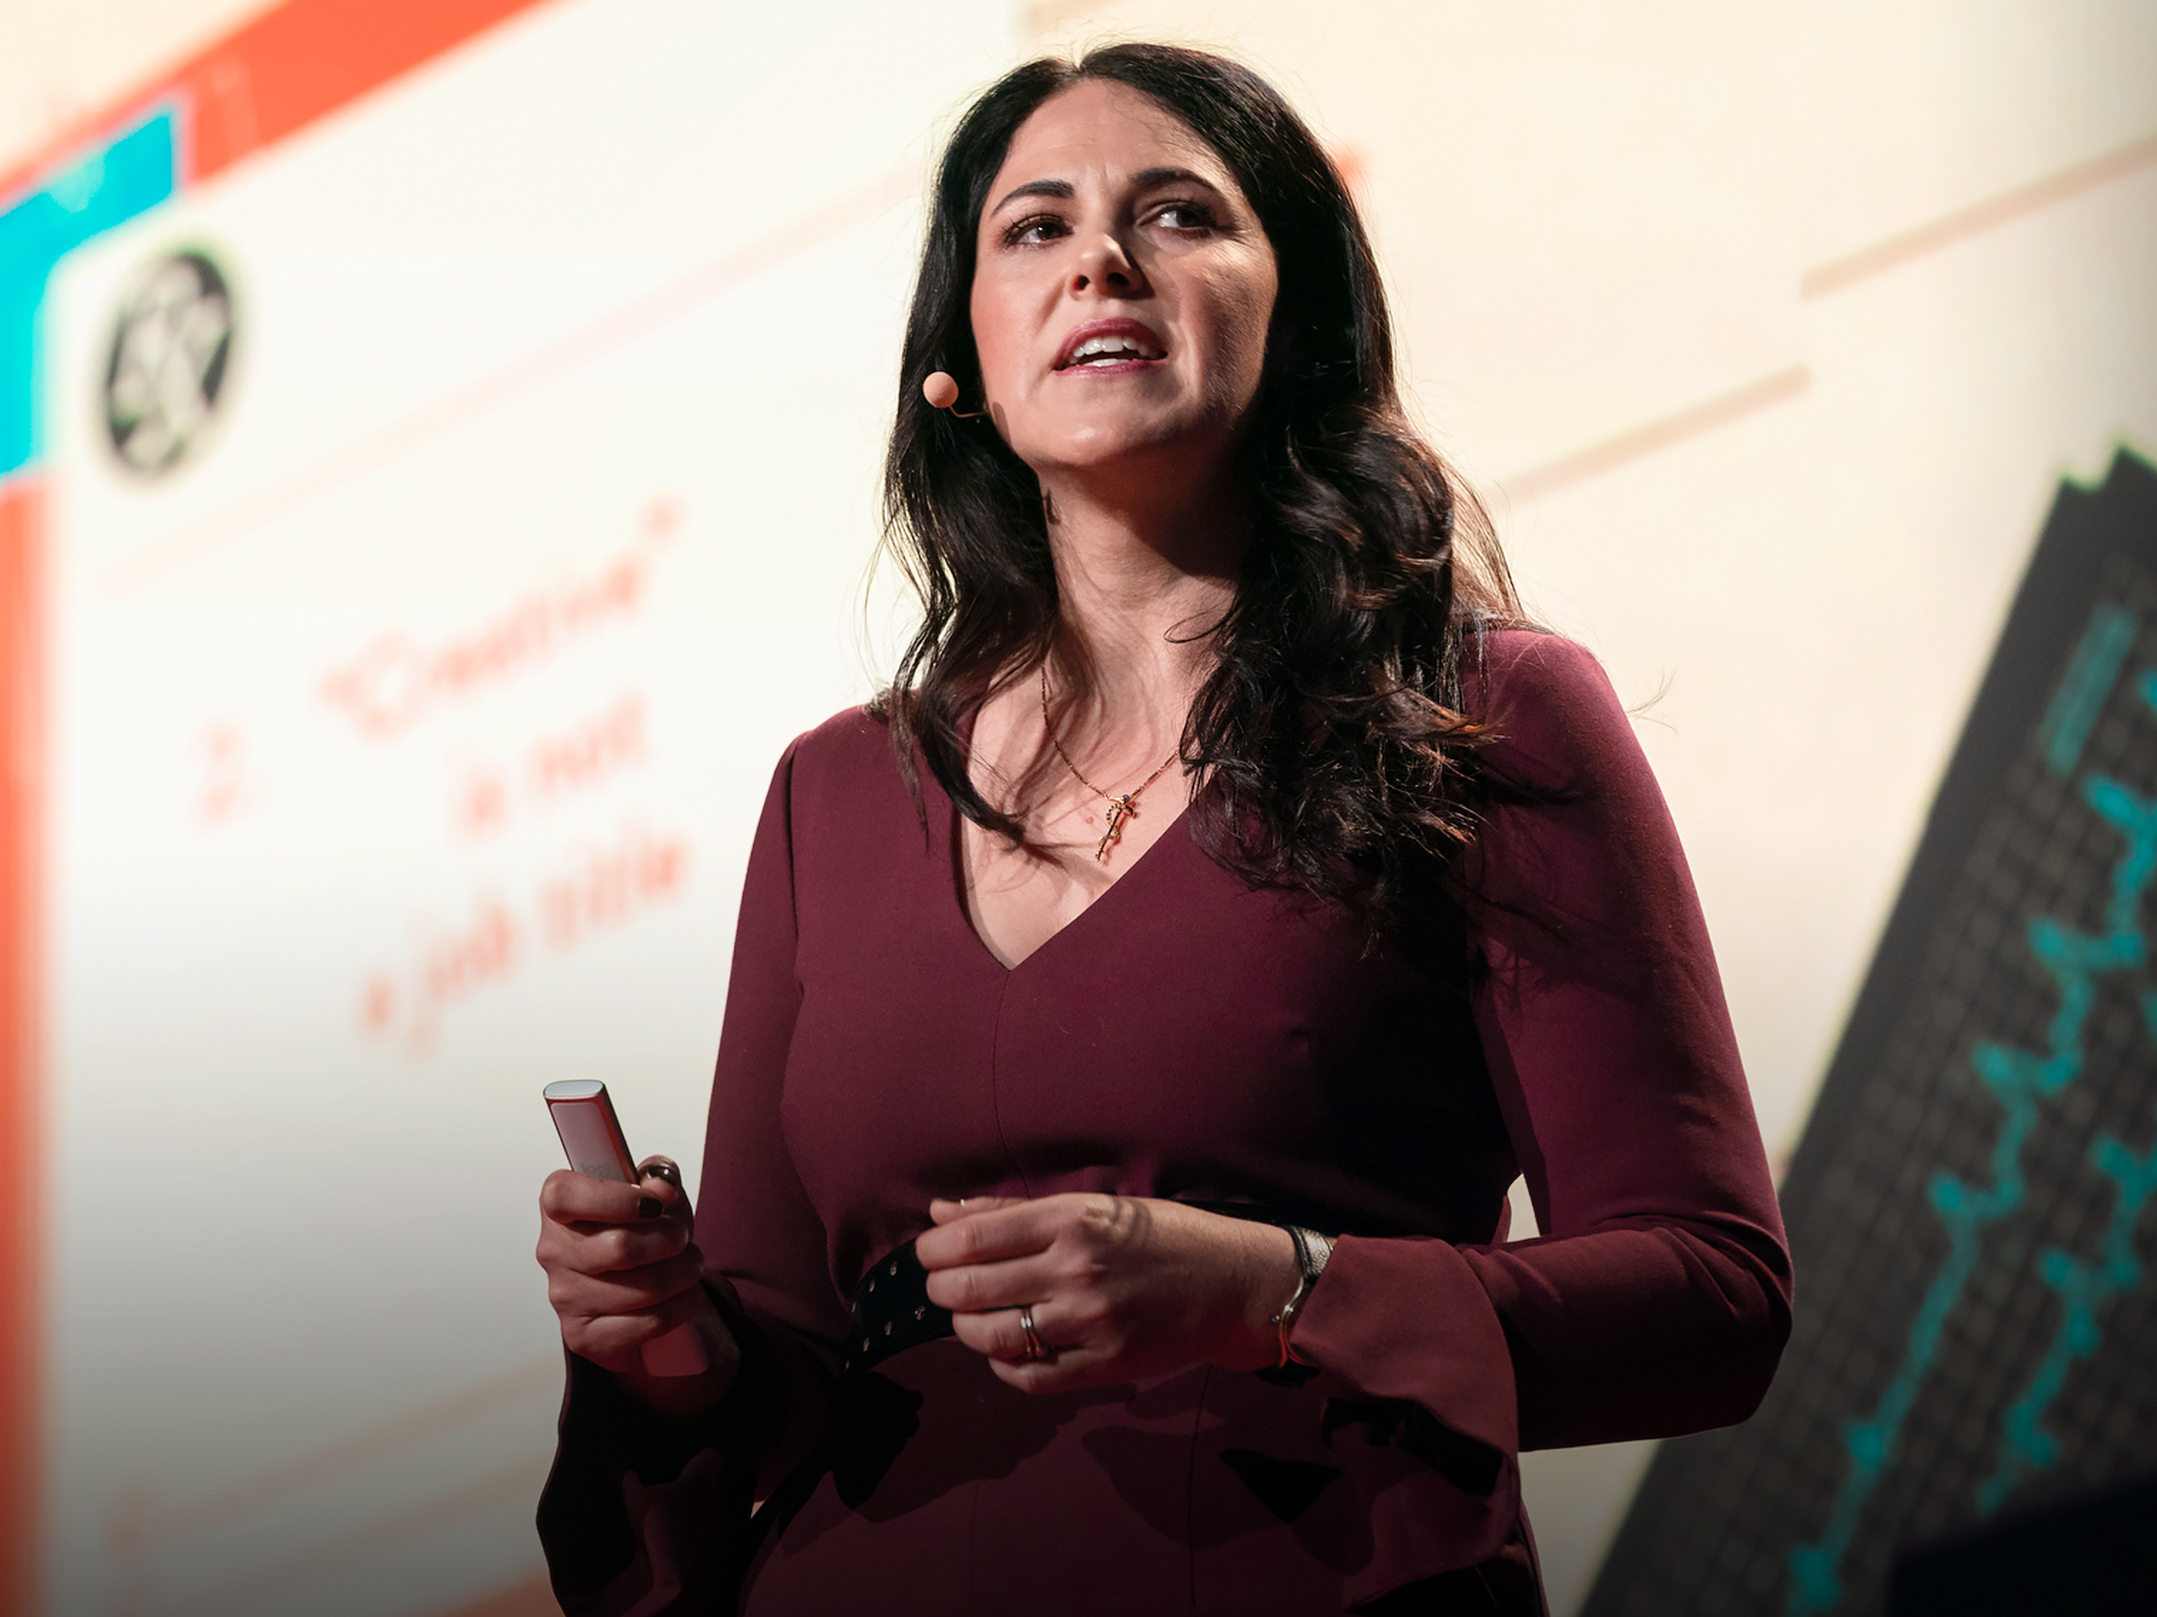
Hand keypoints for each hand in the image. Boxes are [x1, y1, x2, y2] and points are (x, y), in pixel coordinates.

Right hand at [536, 1155, 738, 1414]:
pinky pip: (651, 1321)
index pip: (564, 1196)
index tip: (653, 1203)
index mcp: (558, 1208)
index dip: (616, 1198)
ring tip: (690, 1265)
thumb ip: (658, 1178)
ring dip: (684, 1272)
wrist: (634, 1294)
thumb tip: (661, 1187)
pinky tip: (684, 1294)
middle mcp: (554, 1253)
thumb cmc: (640, 1235)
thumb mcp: (653, 1195)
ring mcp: (566, 1298)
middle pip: (620, 1247)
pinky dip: (683, 1304)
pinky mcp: (586, 1337)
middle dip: (671, 1238)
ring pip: (645, 1286)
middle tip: (682, 1237)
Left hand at [915, 1194, 1298, 1392]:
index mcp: (1070, 1219)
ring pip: (994, 1337)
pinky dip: (1003, 1367)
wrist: (1232, 1281)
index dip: (934, 1251)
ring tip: (969, 1320)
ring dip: (966, 1330)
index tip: (929, 1253)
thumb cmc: (1161, 1235)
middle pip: (972, 1288)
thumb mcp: (1092, 1205)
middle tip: (943, 1288)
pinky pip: (1031, 1377)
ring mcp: (1091, 1321)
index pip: (972, 1239)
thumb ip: (1011, 1212)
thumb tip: (939, 1213)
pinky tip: (1004, 1353)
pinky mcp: (1106, 1364)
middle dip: (941, 1290)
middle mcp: (1076, 1268)